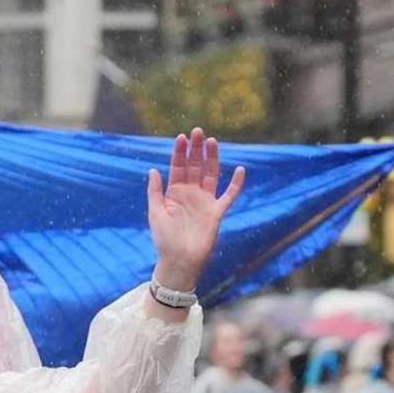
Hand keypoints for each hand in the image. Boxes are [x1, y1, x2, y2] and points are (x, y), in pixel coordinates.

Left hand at [146, 129, 246, 293]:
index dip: (180, 152)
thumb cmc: (164, 239)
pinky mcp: (216, 212)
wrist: (179, 260)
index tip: (181, 137)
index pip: (178, 167)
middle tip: (198, 131)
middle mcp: (191, 194)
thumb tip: (153, 169)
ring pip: (211, 174)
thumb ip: (155, 191)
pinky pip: (229, 195)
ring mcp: (205, 201)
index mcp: (175, 193)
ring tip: (212, 141)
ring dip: (212, 158)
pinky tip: (240, 170)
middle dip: (196, 149)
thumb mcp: (155, 212)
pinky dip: (235, 184)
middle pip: (195, 166)